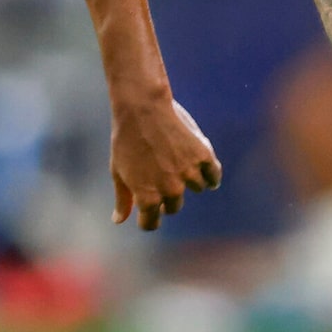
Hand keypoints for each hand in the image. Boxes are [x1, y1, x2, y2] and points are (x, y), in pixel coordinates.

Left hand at [110, 95, 221, 230]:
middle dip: (167, 197)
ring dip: (189, 180)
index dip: (148, 218)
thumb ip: (122, 199)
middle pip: (173, 207)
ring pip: (196, 188)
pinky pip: (214, 175)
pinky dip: (212, 175)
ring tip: (178, 161)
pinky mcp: (203, 156)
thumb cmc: (125, 140)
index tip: (148, 212)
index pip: (151, 223)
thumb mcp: (118, 172)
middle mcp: (171, 190)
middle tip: (160, 175)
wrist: (142, 108)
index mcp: (148, 198)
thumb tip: (119, 220)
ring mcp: (189, 174)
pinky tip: (206, 171)